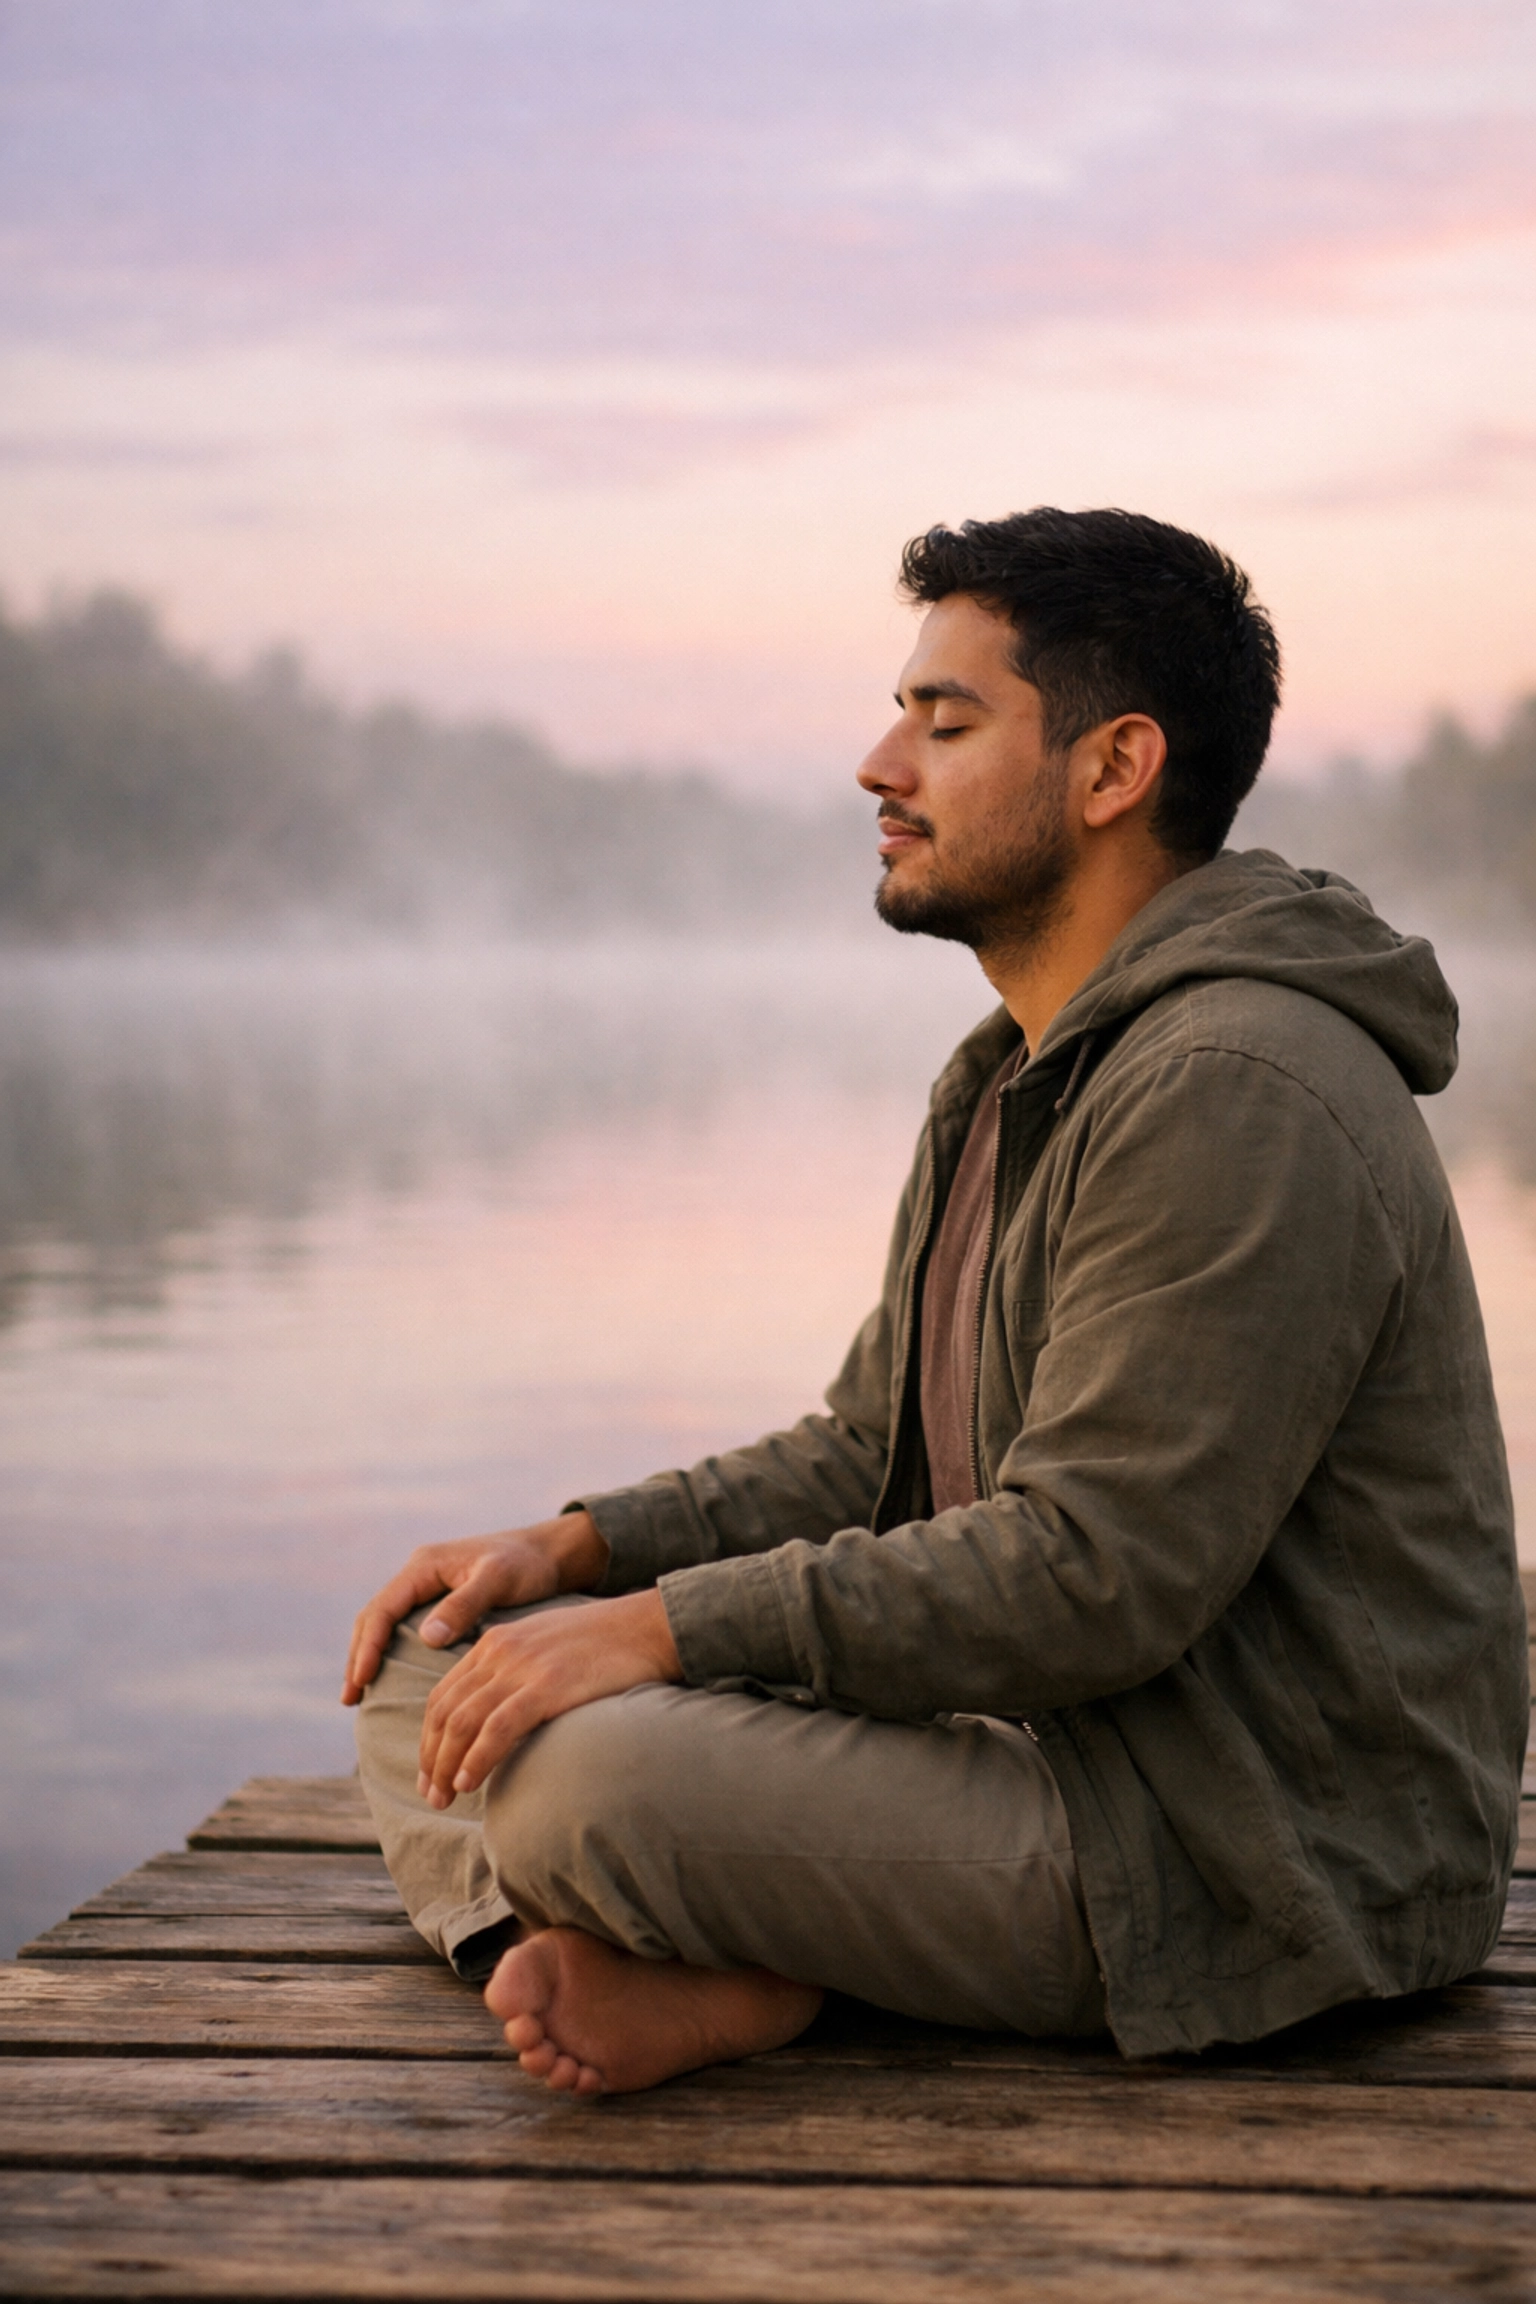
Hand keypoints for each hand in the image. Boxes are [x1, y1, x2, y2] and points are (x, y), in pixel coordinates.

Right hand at [340, 1512, 608, 1705]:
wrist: (549, 1554)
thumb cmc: (527, 1564)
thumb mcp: (498, 1579)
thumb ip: (465, 1605)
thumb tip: (427, 1637)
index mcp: (425, 1565)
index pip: (383, 1608)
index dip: (369, 1645)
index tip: (361, 1680)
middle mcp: (419, 1574)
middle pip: (375, 1617)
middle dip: (359, 1656)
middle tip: (349, 1698)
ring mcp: (426, 1588)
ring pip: (384, 1624)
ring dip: (368, 1656)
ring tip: (357, 1696)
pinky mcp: (437, 1602)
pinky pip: (401, 1629)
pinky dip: (388, 1653)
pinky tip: (387, 1679)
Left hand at [417, 1588, 681, 1805]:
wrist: (646, 1626)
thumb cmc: (603, 1644)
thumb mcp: (544, 1647)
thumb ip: (515, 1674)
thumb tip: (497, 1718)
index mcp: (494, 1642)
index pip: (443, 1696)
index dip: (429, 1739)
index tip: (430, 1773)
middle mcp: (499, 1651)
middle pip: (446, 1712)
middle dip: (431, 1759)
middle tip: (431, 1796)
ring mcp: (523, 1668)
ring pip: (464, 1722)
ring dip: (446, 1766)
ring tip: (444, 1798)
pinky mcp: (547, 1685)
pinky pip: (498, 1727)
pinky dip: (477, 1757)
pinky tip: (468, 1781)